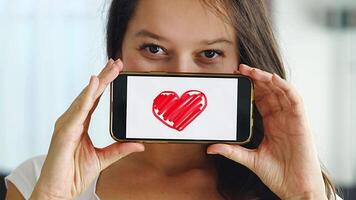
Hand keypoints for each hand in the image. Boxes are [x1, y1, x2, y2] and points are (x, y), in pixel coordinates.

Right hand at [30, 59, 144, 199]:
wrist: (59, 191)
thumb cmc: (74, 174)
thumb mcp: (104, 159)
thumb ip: (120, 150)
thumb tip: (139, 144)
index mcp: (80, 124)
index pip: (95, 99)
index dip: (105, 84)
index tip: (116, 71)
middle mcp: (73, 120)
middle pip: (90, 94)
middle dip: (104, 77)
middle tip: (117, 62)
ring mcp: (67, 125)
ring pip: (85, 98)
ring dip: (98, 82)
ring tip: (109, 69)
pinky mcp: (64, 132)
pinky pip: (78, 111)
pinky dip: (86, 97)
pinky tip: (94, 85)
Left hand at [207, 64, 326, 198]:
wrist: (295, 188)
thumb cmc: (278, 174)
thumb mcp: (249, 159)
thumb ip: (231, 151)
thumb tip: (211, 148)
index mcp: (271, 123)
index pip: (260, 99)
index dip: (249, 87)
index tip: (235, 79)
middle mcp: (281, 118)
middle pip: (268, 91)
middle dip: (255, 78)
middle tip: (239, 70)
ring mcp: (291, 118)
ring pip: (280, 91)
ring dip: (266, 78)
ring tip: (250, 70)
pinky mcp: (301, 121)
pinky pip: (294, 99)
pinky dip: (284, 86)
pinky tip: (272, 79)